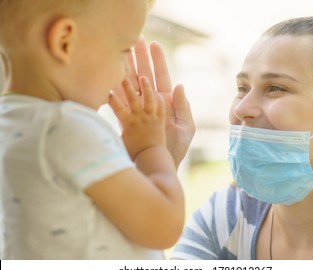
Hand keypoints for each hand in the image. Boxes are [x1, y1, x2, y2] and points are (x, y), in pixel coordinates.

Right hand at [112, 37, 194, 167]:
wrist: (160, 167)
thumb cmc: (176, 150)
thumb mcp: (187, 128)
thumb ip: (183, 107)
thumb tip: (180, 86)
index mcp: (166, 103)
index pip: (161, 77)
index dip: (157, 61)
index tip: (153, 44)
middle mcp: (150, 103)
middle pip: (143, 76)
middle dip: (139, 58)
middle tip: (133, 40)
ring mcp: (137, 110)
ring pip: (129, 85)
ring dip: (124, 69)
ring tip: (118, 54)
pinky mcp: (126, 120)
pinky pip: (118, 103)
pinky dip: (112, 92)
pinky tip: (106, 79)